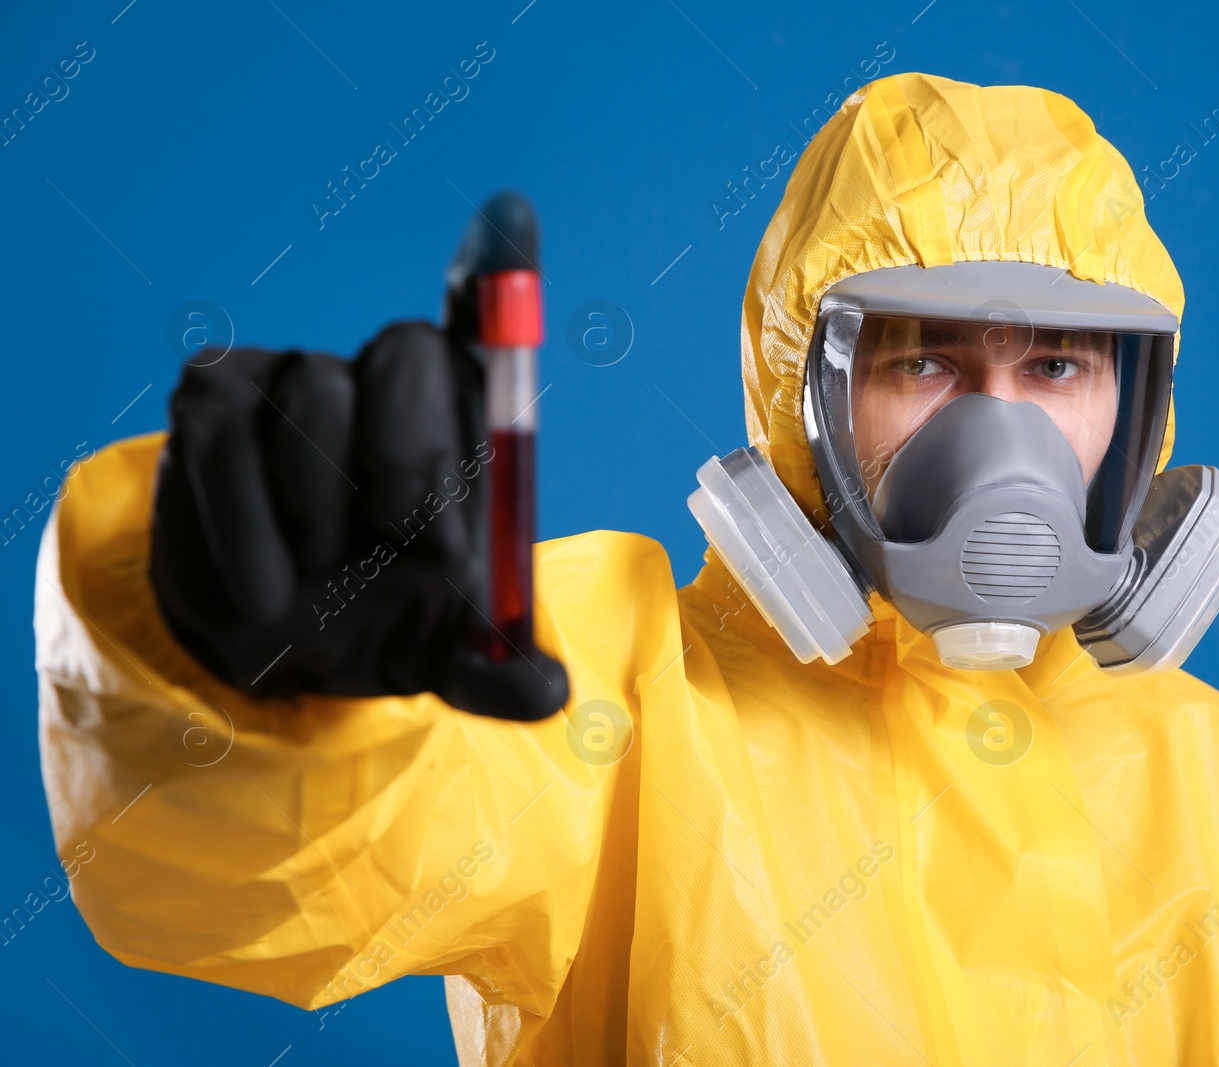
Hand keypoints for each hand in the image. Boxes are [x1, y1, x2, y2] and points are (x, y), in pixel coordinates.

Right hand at [150, 196, 567, 720]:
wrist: (280, 646)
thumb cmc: (386, 623)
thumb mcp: (445, 654)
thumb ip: (493, 668)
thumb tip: (546, 692)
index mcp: (465, 423)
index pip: (486, 329)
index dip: (498, 272)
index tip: (510, 218)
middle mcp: (389, 381)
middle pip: (408, 353)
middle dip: (412, 453)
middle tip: (404, 540)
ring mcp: (297, 379)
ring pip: (314, 391)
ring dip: (319, 507)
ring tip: (318, 589)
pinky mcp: (213, 400)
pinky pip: (224, 432)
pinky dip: (245, 520)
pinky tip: (267, 591)